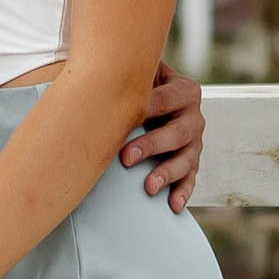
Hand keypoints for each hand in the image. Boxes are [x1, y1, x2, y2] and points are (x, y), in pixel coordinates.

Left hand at [121, 62, 203, 213]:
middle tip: (126, 158)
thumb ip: (122, 73)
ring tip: (148, 186)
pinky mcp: (192, 161)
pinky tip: (172, 205)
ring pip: (186, 158)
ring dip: (167, 173)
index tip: (124, 122)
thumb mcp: (137, 76)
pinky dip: (183, 192)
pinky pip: (191, 179)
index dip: (145, 110)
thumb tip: (84, 73)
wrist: (155, 100)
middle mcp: (193, 115)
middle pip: (177, 132)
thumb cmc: (137, 87)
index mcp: (182, 89)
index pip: (164, 100)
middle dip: (152, 145)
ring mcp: (194, 141)